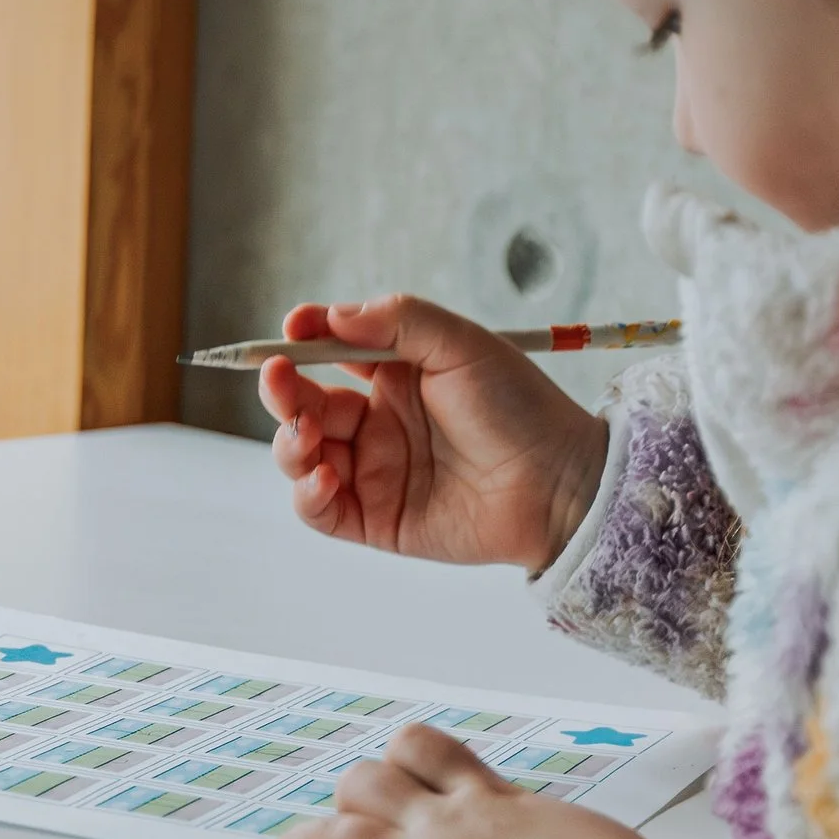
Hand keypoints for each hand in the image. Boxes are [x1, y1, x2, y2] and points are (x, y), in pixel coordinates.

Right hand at [260, 296, 607, 571]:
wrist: (560, 484)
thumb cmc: (520, 409)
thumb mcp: (462, 345)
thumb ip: (399, 319)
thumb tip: (334, 318)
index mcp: (396, 375)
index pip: (330, 353)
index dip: (303, 340)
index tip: (293, 330)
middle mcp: (377, 422)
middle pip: (304, 404)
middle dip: (281, 391)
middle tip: (277, 378)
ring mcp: (374, 472)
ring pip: (301, 455)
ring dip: (289, 442)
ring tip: (307, 435)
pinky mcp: (376, 521)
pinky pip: (319, 510)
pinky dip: (306, 494)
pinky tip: (323, 477)